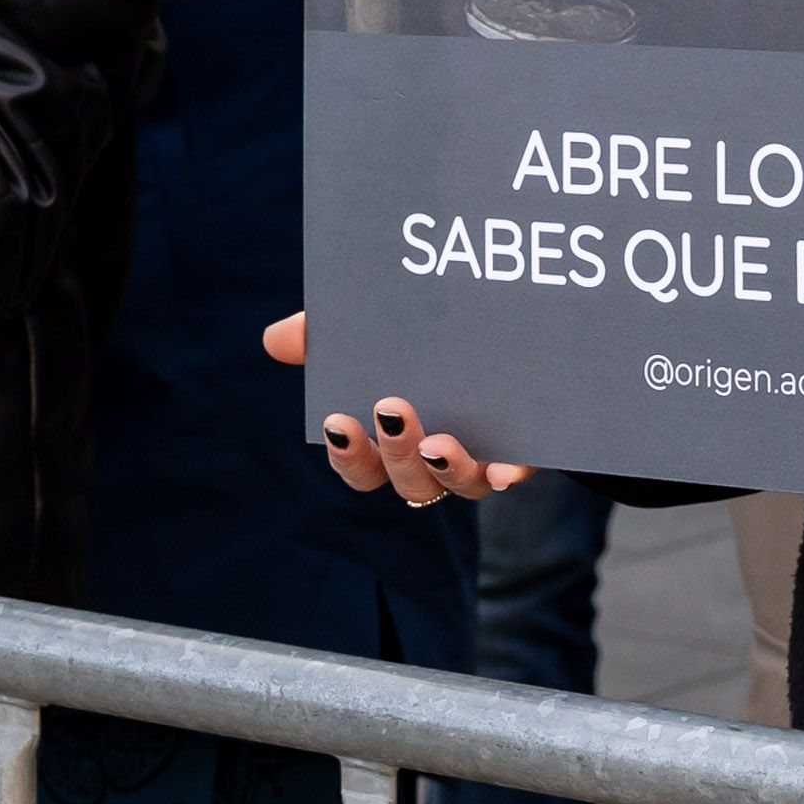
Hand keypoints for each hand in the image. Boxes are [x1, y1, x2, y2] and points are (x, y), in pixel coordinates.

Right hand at [262, 309, 530, 501]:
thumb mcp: (375, 327)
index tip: (338, 422)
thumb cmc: (424, 335)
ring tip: (438, 442)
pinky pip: (521, 469)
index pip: (363, 467)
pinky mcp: (529, 444)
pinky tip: (504, 468)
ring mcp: (483, 455)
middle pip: (410, 482)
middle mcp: (436, 457)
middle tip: (390, 409)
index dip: (349, 455)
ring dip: (446, 467)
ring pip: (461, 484)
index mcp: (394, 438)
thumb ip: (326, 334)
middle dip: (395, 454)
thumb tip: (274, 341)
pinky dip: (510, 472)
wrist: (507, 319)